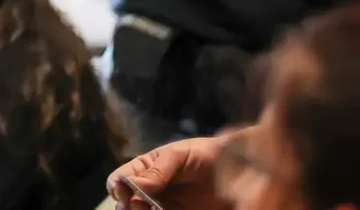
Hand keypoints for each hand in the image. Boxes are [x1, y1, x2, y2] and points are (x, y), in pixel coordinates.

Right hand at [108, 135, 231, 209]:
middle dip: (128, 207)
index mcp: (144, 169)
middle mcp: (149, 190)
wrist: (241, 168)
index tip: (127, 193)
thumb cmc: (207, 154)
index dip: (118, 188)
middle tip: (141, 207)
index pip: (118, 181)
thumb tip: (133, 186)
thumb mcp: (179, 155)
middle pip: (125, 204)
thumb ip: (158, 171)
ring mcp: (163, 205)